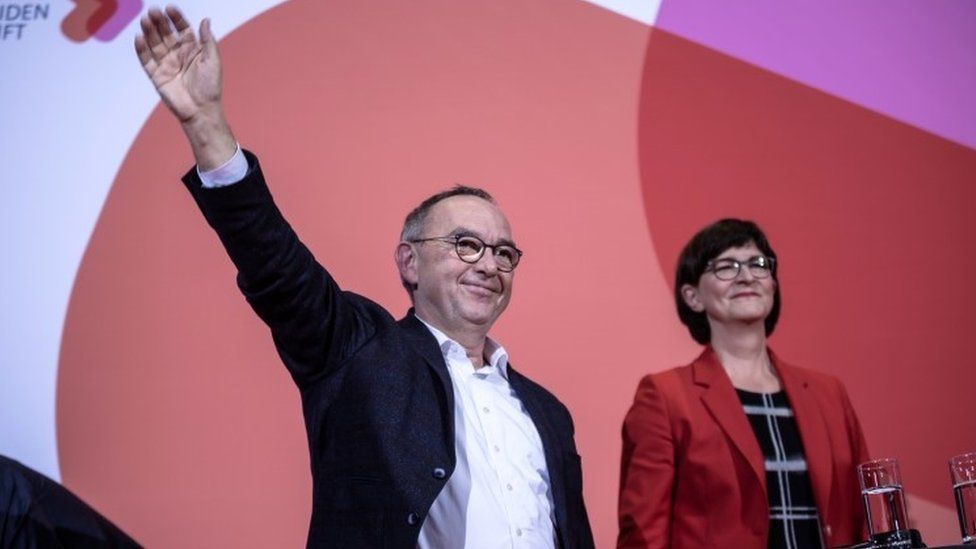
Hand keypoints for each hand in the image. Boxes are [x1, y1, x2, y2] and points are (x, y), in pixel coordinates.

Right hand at [134, 5, 234, 169]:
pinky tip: (139, 37)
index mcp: (192, 50)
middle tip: (153, 11)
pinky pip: (146, 60)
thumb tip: (205, 20)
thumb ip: (208, 41)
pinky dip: (141, 49)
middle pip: (166, 34)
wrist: (201, 110)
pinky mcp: (156, 76)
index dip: (175, 19)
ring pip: (154, 44)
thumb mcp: (213, 61)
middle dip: (159, 22)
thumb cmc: (210, 87)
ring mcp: (166, 64)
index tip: (169, 8)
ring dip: (149, 32)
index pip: (182, 29)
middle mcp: (177, 55)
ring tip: (145, 20)